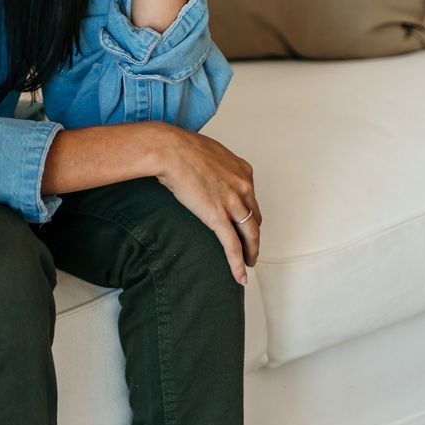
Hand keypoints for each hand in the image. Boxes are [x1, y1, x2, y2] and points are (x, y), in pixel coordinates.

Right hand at [152, 127, 258, 284]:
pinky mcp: (218, 217)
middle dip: (254, 235)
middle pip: (254, 218)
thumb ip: (216, 166)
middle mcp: (243, 187)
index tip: (246, 223)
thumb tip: (208, 172)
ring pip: (250, 234)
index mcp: (242, 171)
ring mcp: (232, 202)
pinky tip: (240, 276)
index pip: (252, 199)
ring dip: (251, 251)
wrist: (170, 150)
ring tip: (249, 263)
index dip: (250, 215)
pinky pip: (232, 245)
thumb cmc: (181, 148)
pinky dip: (237, 263)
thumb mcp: (209, 152)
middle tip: (250, 247)